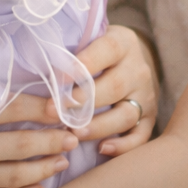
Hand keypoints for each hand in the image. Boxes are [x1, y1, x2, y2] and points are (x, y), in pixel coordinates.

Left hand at [0, 25, 158, 156]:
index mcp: (123, 43)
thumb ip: (74, 45)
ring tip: (73, 134)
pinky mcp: (151, 119)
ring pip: (126, 114)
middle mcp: (138, 69)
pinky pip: (141, 137)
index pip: (105, 50)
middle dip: (82, 102)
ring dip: (98, 126)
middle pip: (113, 86)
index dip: (80, 66)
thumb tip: (36, 55)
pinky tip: (102, 150)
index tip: (56, 80)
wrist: (138, 59)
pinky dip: (123, 146)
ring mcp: (147, 96)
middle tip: (54, 112)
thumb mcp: (93, 38)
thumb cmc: (100, 50)